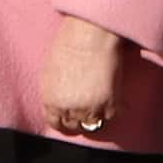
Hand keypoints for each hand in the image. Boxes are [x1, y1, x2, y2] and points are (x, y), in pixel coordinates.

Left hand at [41, 10, 127, 139]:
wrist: (90, 36)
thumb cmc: (68, 46)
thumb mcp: (50, 73)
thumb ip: (54, 92)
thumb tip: (59, 102)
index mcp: (51, 103)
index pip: (55, 123)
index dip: (63, 120)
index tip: (69, 117)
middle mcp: (69, 110)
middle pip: (75, 126)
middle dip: (79, 119)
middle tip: (87, 109)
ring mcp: (90, 110)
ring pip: (94, 125)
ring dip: (97, 116)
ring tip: (100, 104)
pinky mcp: (110, 106)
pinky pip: (111, 117)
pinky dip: (113, 109)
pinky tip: (113, 98)